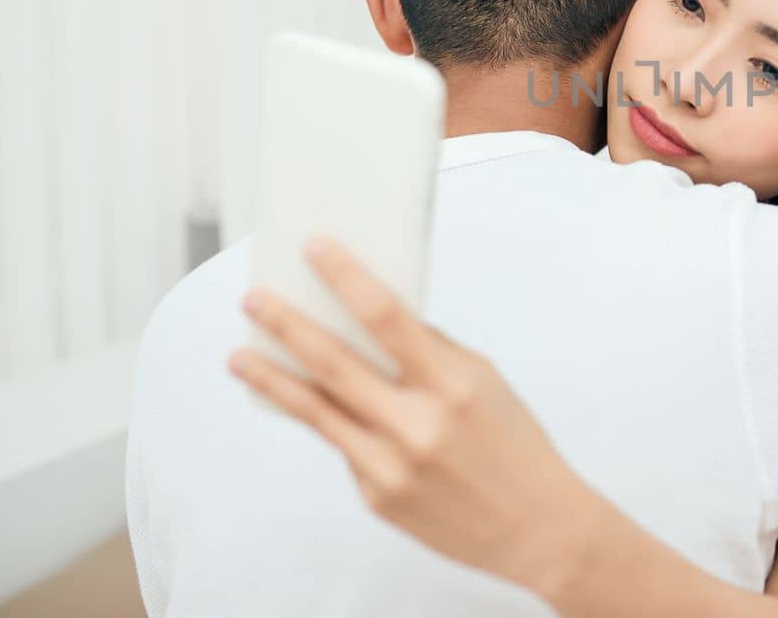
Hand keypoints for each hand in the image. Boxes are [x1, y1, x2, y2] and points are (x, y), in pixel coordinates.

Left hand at [229, 237, 596, 595]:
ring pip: (317, 411)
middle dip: (287, 326)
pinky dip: (330, 422)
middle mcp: (417, 425)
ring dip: (273, 378)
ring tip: (241, 355)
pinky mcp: (376, 496)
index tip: (316, 249)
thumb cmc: (516, 448)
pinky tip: (315, 407)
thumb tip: (378, 321)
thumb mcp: (485, 383)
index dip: (346, 278)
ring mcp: (390, 465)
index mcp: (453, 385)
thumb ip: (432, 353)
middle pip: (335, 363)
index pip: (388, 317)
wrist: (537, 528)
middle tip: (255, 301)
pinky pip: (343, 447)